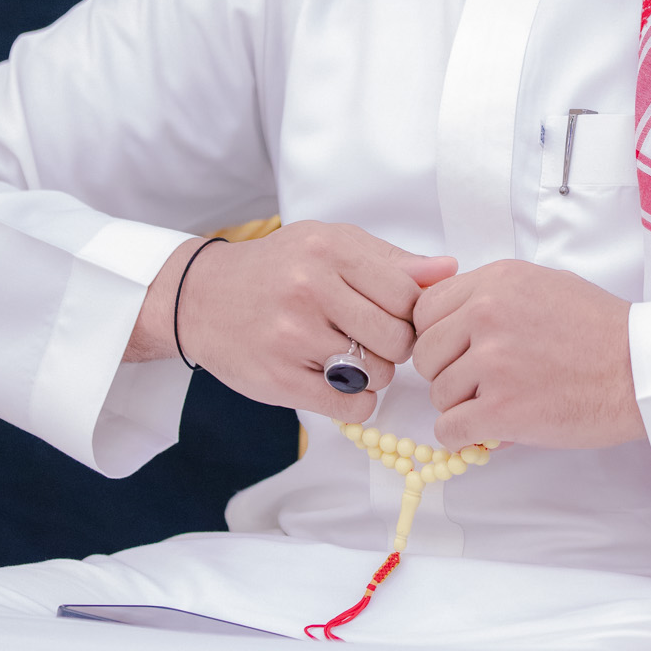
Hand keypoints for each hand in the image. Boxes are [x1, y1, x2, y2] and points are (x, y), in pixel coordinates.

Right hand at [124, 223, 456, 421]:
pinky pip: (352, 405)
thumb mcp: (330, 244)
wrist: (201, 298)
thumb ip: (390, 260)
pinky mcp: (279, 378)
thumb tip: (448, 271)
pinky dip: (358, 401)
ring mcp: (292, 335)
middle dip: (396, 346)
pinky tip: (340, 383)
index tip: (396, 316)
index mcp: (330, 249)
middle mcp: (310, 288)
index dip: (413, 313)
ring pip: (378, 374)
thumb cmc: (277, 269)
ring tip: (348, 356)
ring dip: (374, 373)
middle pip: (398, 338)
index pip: (409, 295)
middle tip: (373, 339)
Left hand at [410, 259, 642, 450]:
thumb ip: (494, 295)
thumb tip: (451, 319)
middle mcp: (488, 313)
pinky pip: (449, 430)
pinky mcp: (502, 409)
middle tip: (479, 384)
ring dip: (461, 406)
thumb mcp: (545, 285)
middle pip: (425, 352)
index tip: (456, 351)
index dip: (437, 335)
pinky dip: (464, 437)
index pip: (425, 309)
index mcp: (496, 281)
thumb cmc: (603, 330)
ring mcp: (493, 362)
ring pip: (437, 393)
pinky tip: (489, 431)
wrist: (643, 369)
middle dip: (446, 372)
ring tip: (500, 403)